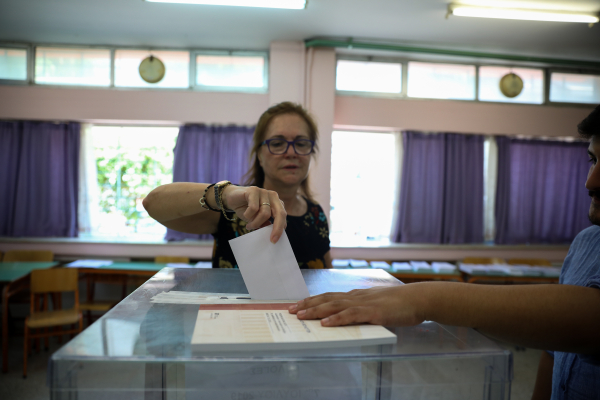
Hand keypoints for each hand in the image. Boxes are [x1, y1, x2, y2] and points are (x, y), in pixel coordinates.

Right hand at [222, 185, 286, 242]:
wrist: (230, 197)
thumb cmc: (246, 209)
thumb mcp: (257, 219)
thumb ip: (265, 224)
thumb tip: (273, 235)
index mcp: (276, 203)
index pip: (283, 216)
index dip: (280, 229)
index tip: (274, 240)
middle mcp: (273, 196)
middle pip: (280, 213)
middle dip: (277, 228)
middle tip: (271, 240)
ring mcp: (264, 192)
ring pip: (265, 213)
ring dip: (255, 223)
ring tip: (249, 226)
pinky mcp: (254, 190)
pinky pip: (254, 208)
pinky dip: (248, 215)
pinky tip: (245, 215)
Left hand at [288, 285, 425, 326]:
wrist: (418, 299)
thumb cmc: (399, 304)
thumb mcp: (376, 305)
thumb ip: (362, 309)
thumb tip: (349, 315)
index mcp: (356, 295)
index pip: (329, 296)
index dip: (312, 300)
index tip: (297, 304)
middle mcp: (356, 297)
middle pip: (327, 299)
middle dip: (307, 304)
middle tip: (290, 310)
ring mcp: (364, 304)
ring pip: (334, 306)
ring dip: (316, 310)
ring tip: (301, 315)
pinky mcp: (372, 313)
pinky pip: (351, 316)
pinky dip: (336, 319)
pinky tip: (326, 323)